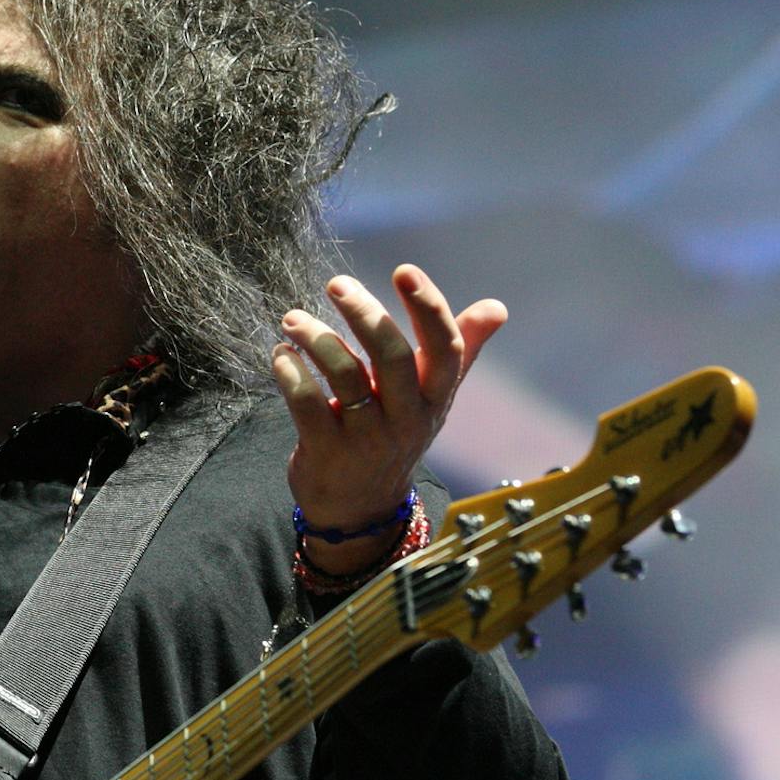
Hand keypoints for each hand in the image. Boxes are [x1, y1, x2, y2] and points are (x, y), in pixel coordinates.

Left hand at [273, 265, 505, 573]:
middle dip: (365, 314)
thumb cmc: (395, 436)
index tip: (404, 270)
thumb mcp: (431, 399)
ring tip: (292, 320)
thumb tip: (497, 308)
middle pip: (393, 356)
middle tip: (336, 284)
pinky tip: (282, 354)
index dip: (429, 307)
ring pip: (345, 376)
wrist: (361, 510)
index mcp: (435, 398)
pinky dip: (291, 373)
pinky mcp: (327, 453)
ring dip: (316, 338)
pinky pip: (308, 405)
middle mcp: (407, 418)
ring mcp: (367, 439)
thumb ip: (460, 351)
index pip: (445, 349)